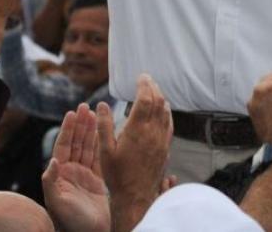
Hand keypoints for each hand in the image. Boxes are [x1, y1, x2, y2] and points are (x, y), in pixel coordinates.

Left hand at [43, 104, 108, 231]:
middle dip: (80, 125)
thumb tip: (52, 160)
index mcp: (60, 174)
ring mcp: (84, 175)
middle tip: (85, 106)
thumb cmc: (70, 222)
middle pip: (75, 142)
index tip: (72, 113)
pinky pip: (98, 157)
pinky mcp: (97, 180)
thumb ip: (51, 181)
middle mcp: (70, 172)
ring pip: (87, 147)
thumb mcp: (57, 202)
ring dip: (90, 130)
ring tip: (95, 113)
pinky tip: (104, 132)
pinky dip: (100, 143)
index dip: (67, 129)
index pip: (63, 146)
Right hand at [99, 75, 172, 231]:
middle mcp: (153, 133)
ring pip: (166, 112)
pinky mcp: (165, 148)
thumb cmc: (117, 175)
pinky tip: (163, 110)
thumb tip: (102, 104)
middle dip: (153, 87)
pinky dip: (166, 112)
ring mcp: (161, 140)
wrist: (135, 196)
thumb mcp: (105, 150)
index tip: (141, 76)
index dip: (144, 84)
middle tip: (146, 79)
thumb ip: (104, 125)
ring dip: (160, 98)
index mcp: (137, 130)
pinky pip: (169, 124)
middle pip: (158, 102)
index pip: (146, 99)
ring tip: (153, 90)